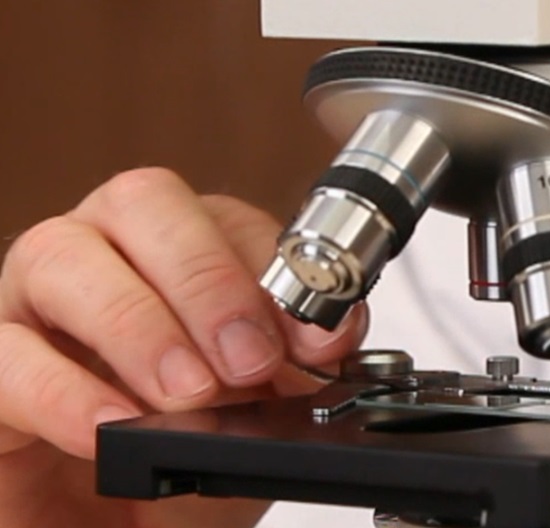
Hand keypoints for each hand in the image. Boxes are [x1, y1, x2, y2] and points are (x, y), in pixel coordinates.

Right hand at [0, 168, 366, 527]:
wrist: (116, 525)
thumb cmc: (180, 448)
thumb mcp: (257, 405)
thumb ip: (293, 360)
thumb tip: (332, 333)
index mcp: (175, 250)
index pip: (226, 215)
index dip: (280, 270)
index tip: (320, 339)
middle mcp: (103, 254)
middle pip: (141, 202)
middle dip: (208, 278)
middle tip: (248, 357)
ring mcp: (34, 304)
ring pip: (61, 256)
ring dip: (140, 323)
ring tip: (190, 393)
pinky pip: (8, 357)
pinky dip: (66, 389)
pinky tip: (115, 424)